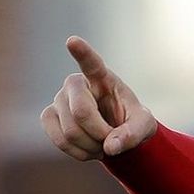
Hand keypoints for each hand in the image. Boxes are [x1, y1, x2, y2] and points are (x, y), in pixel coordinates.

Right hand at [40, 36, 156, 159]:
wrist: (116, 133)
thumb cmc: (132, 122)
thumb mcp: (144, 126)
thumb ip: (133, 134)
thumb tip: (111, 147)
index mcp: (102, 77)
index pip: (91, 62)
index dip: (82, 52)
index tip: (72, 41)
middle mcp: (76, 84)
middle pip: (81, 112)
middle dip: (100, 134)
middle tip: (113, 141)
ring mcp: (58, 99)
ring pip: (69, 130)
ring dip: (91, 146)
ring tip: (104, 146)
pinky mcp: (49, 116)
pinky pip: (58, 139)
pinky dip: (77, 152)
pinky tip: (90, 151)